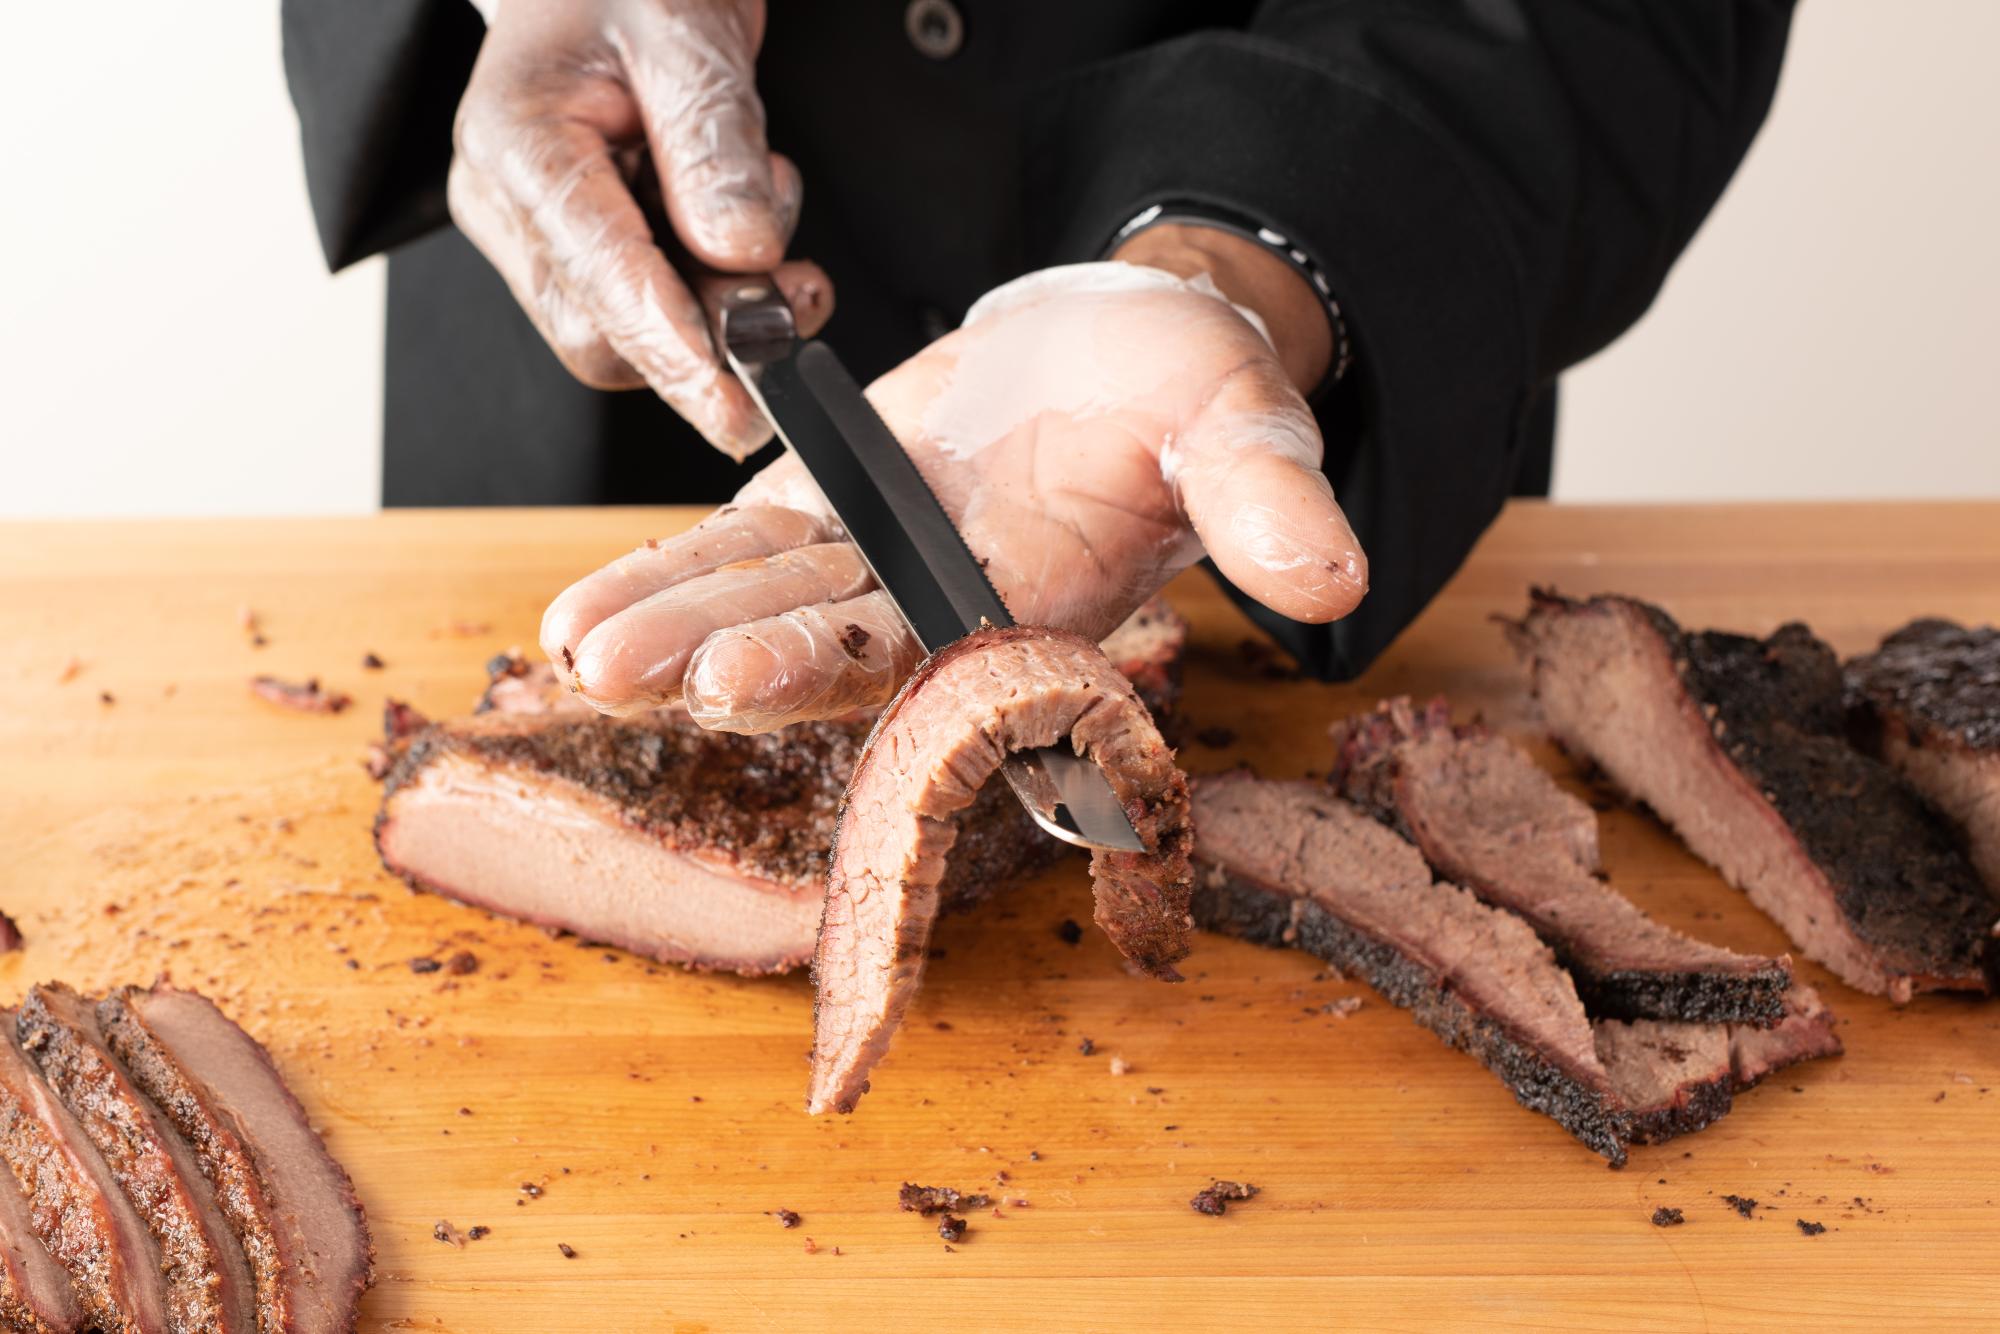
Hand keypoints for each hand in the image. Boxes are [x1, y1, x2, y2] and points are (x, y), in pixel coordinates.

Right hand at [449, 0, 830, 456]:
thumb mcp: (686, 33)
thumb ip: (713, 147)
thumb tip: (740, 252)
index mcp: (516, 142)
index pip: (594, 275)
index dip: (669, 344)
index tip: (730, 397)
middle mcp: (512, 202)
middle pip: (604, 332)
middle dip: (710, 336)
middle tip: (797, 296)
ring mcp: (545, 231)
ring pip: (633, 333)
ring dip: (724, 314)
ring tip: (780, 239)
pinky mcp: (589, 247)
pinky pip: (656, 306)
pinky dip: (720, 293)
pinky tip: (751, 241)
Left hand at [542, 233, 1367, 730]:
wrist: (1120, 350)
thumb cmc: (1190, 390)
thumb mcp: (1242, 422)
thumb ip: (1269, 499)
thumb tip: (1336, 580)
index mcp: (1047, 609)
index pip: (942, 658)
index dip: (851, 672)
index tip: (755, 679)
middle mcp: (950, 608)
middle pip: (832, 642)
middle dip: (731, 656)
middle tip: (632, 673)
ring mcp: (880, 563)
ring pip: (769, 600)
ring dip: (674, 622)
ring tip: (580, 650)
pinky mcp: (830, 512)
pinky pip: (741, 547)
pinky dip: (669, 571)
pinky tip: (580, 608)